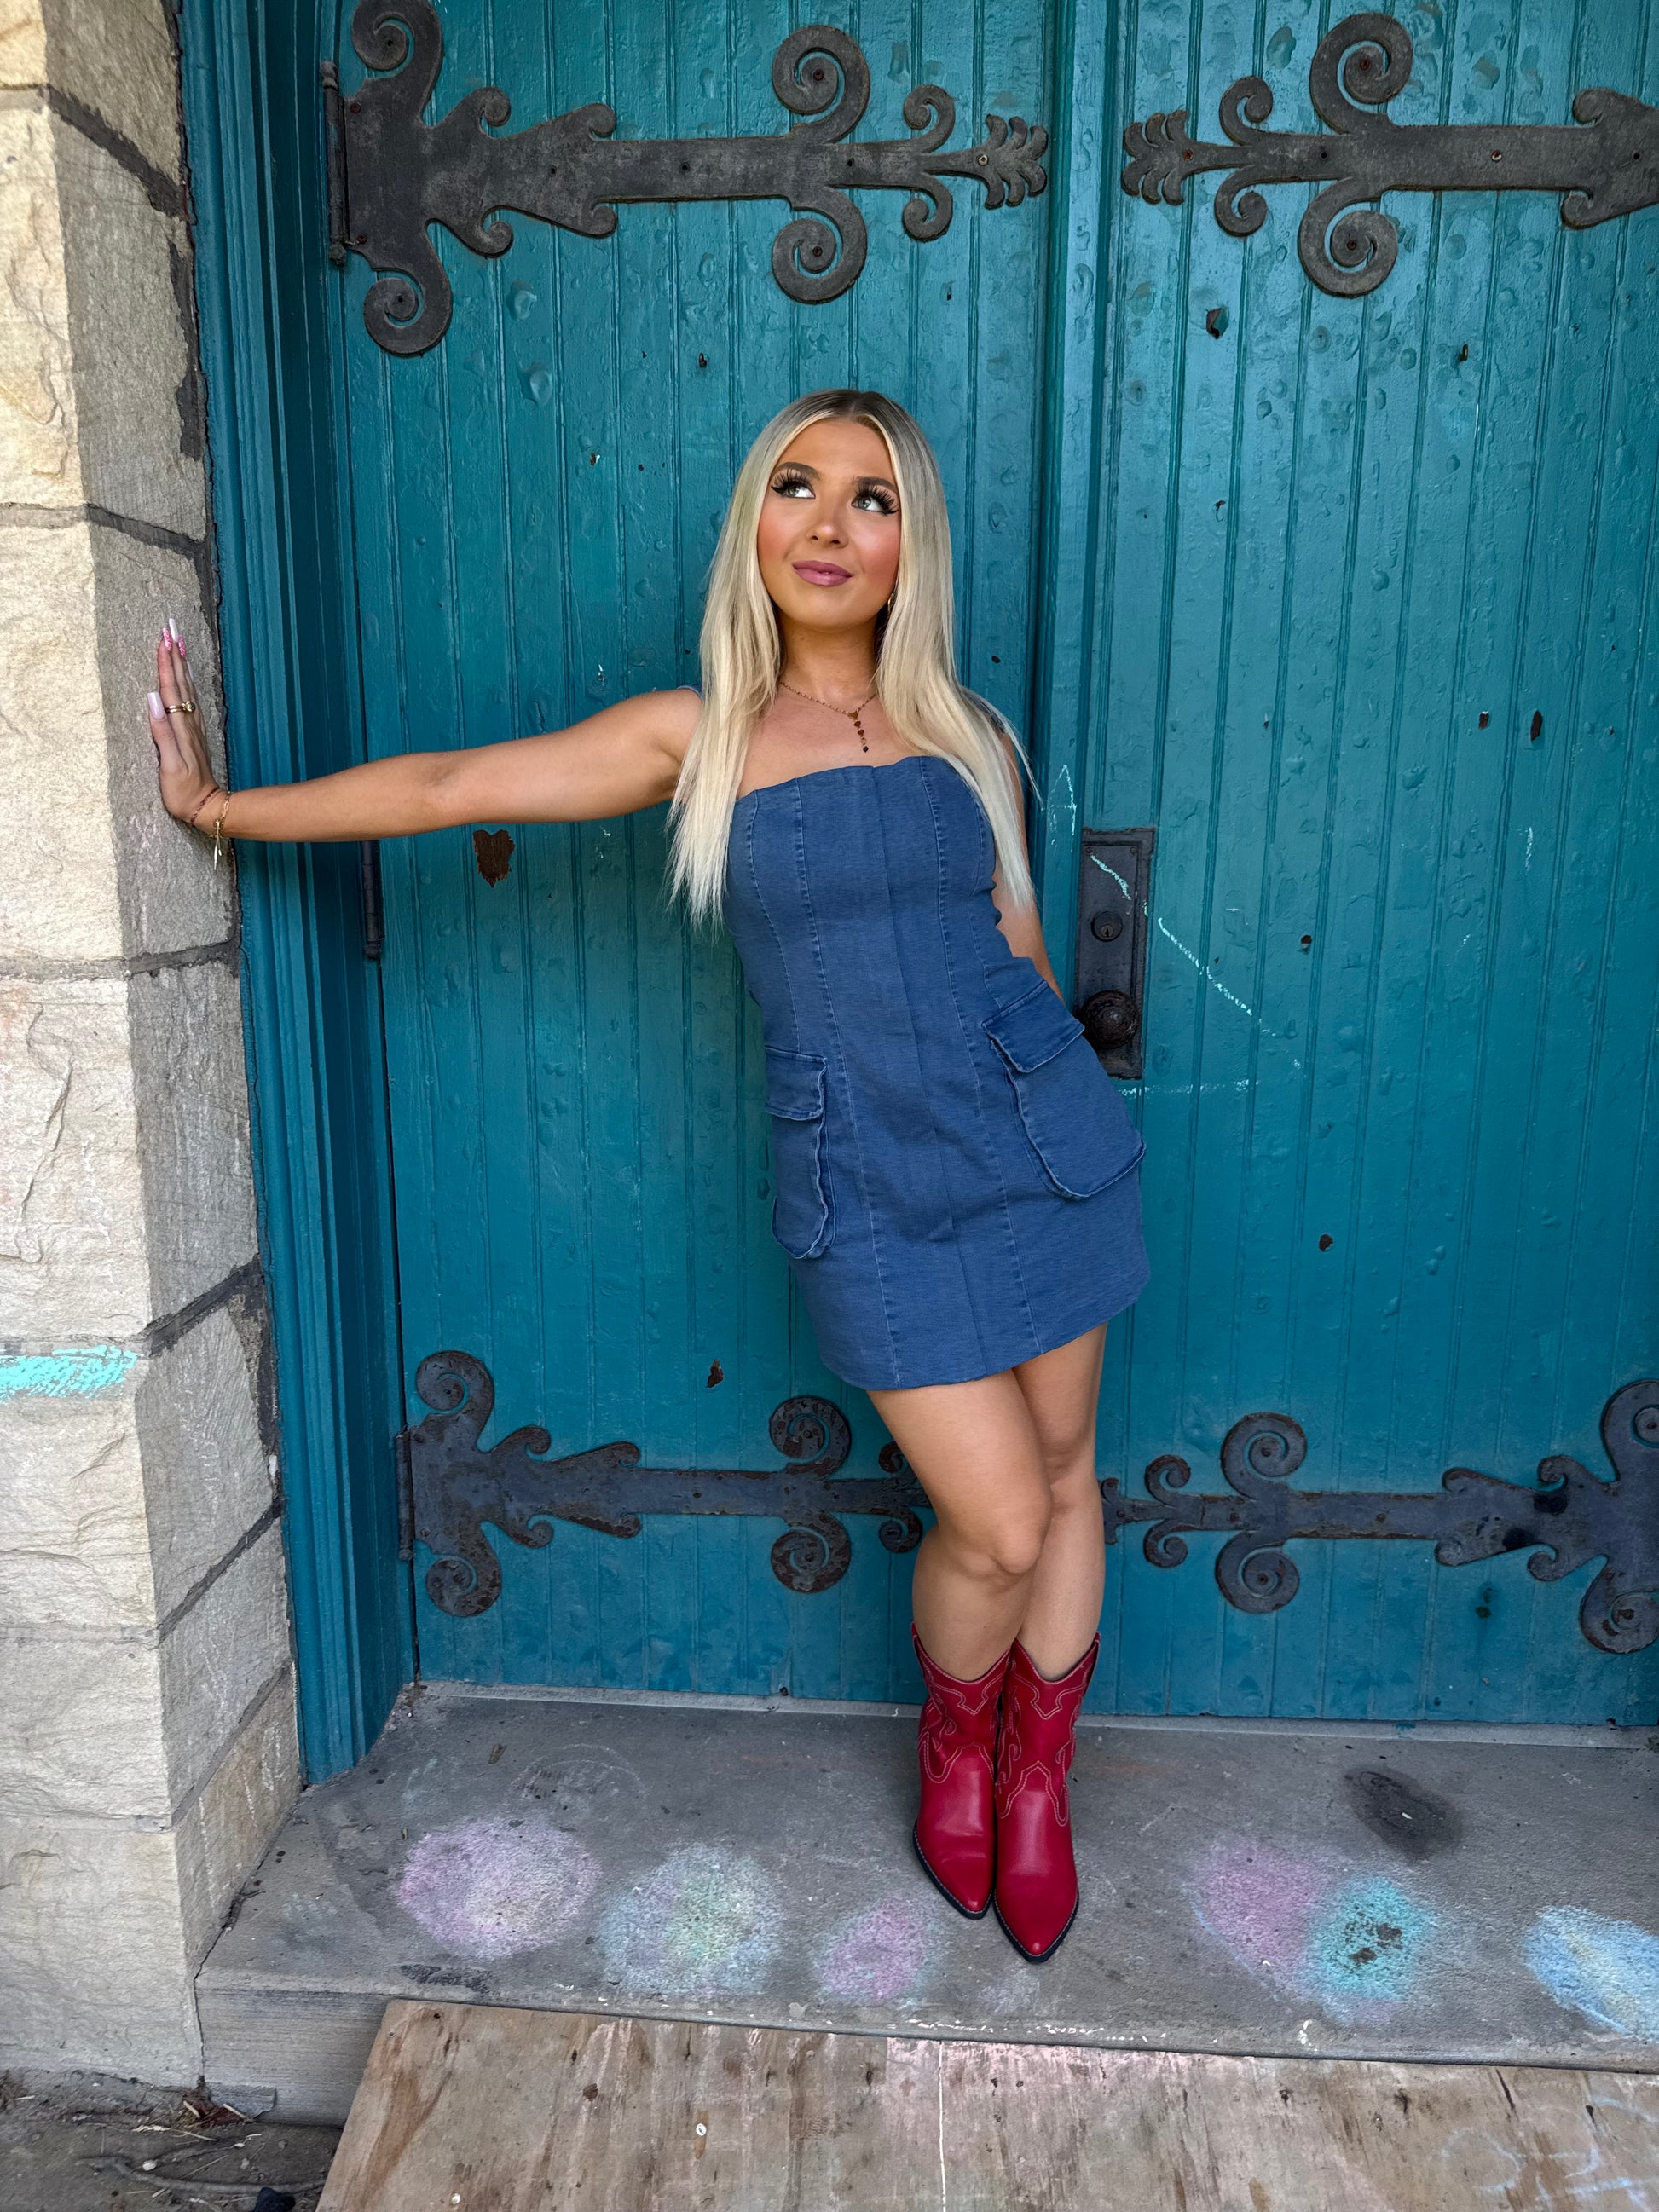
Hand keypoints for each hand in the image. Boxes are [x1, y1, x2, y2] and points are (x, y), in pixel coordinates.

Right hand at [146, 620, 220, 827]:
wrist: (207, 807)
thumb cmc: (184, 792)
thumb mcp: (169, 766)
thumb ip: (162, 733)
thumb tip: (152, 701)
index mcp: (180, 728)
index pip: (170, 690)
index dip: (165, 664)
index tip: (162, 639)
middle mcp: (189, 724)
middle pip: (180, 683)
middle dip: (173, 655)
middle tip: (169, 628)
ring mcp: (193, 728)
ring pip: (186, 689)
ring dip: (180, 665)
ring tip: (176, 642)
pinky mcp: (194, 734)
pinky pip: (189, 700)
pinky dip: (185, 683)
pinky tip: (184, 676)